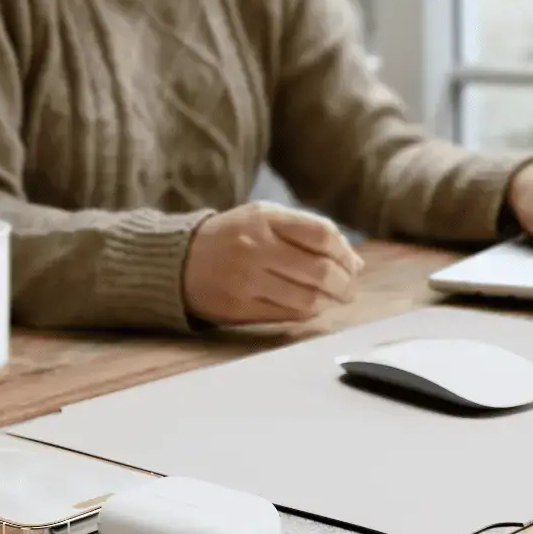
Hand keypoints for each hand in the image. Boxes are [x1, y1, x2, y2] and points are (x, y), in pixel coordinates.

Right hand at [183, 202, 364, 324]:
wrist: (178, 262)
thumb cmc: (232, 238)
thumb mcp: (263, 218)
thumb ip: (307, 232)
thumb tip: (354, 263)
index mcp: (263, 219)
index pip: (322, 235)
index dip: (346, 253)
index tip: (352, 265)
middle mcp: (255, 248)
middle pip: (320, 271)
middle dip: (345, 284)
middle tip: (349, 289)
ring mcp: (246, 280)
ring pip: (307, 298)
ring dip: (329, 302)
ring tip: (333, 300)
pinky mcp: (238, 308)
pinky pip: (288, 315)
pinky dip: (308, 313)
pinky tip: (311, 307)